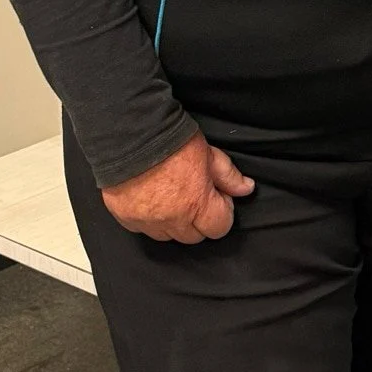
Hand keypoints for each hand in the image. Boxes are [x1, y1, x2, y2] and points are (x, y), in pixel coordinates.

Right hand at [101, 133, 253, 242]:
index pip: (220, 228)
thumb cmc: (172, 141)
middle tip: (193, 194)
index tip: (216, 195)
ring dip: (173, 223)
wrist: (129, 134)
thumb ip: (228, 176)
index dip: (222, 210)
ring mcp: (146, 222)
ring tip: (171, 197)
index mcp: (196, 205)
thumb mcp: (208, 153)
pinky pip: (143, 229)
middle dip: (199, 219)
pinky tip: (150, 199)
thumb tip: (246, 189)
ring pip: (167, 236)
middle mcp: (171, 220)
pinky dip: (148, 219)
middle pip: (193, 237)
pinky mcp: (125, 218)